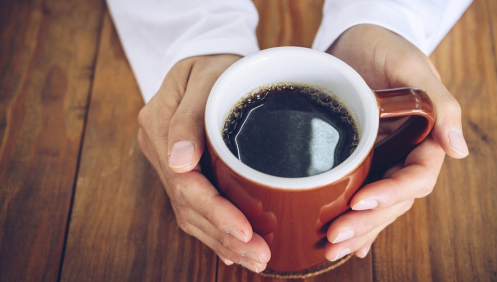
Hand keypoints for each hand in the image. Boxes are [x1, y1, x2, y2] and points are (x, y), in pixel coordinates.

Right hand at [137, 55, 270, 271]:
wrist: (207, 54)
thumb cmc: (214, 62)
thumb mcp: (206, 77)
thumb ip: (189, 118)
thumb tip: (180, 163)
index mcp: (159, 127)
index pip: (185, 183)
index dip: (216, 212)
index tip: (245, 231)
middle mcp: (161, 151)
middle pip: (189, 206)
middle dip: (225, 236)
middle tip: (260, 256)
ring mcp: (170, 162)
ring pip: (192, 213)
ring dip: (222, 241)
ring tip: (254, 259)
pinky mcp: (185, 168)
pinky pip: (195, 206)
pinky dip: (215, 231)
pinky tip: (233, 250)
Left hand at [324, 24, 468, 259]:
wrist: (357, 42)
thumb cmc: (385, 47)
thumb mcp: (411, 66)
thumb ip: (439, 105)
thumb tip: (459, 150)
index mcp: (426, 138)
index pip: (416, 177)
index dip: (391, 193)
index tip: (361, 202)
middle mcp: (406, 155)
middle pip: (395, 200)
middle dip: (368, 222)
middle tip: (336, 236)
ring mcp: (385, 161)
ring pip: (378, 205)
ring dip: (359, 230)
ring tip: (331, 248)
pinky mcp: (362, 161)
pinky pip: (363, 195)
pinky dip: (358, 221)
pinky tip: (348, 244)